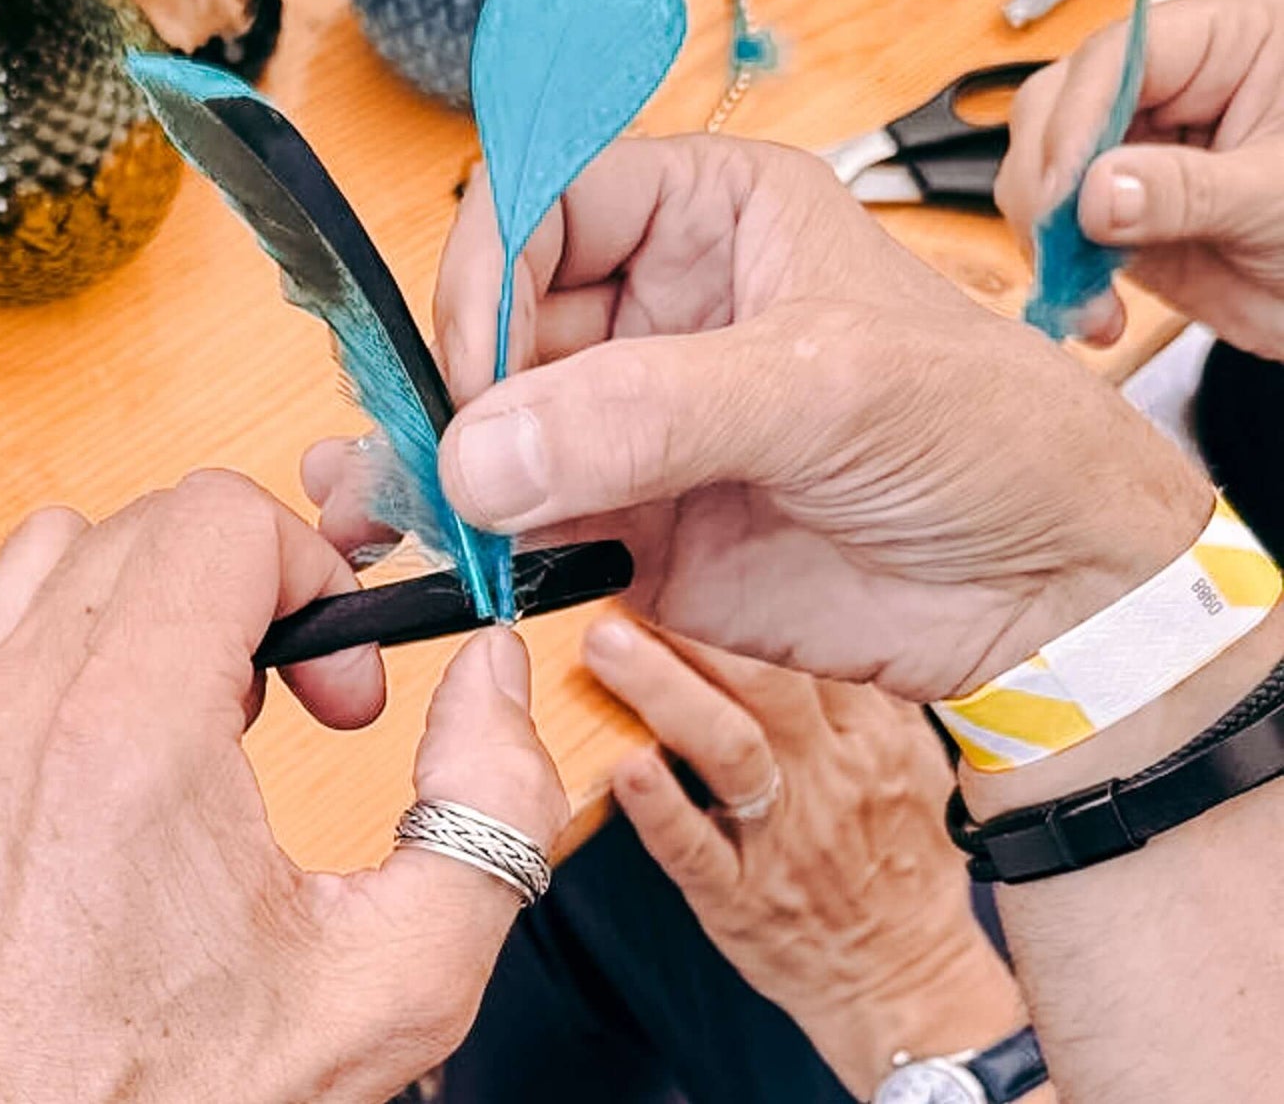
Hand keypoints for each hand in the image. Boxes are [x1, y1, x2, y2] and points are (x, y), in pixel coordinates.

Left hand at [0, 471, 567, 1103]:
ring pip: (47, 554)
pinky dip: (0, 638)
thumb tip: (490, 673)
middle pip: (152, 522)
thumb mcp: (402, 976)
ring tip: (199, 696)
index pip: (219, 516)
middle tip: (299, 696)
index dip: (315, 576)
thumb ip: (492, 804)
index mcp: (130, 737)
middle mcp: (18, 714)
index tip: (340, 684)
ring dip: (146, 597)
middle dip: (256, 586)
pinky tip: (71, 707)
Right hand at [313, 135, 1207, 701]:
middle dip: (464, 382)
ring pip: (501, 421)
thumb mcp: (831, 385)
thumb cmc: (988, 433)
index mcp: (712, 211)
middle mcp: (662, 305)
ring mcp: (642, 417)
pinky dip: (487, 540)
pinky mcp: (635, 518)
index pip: (549, 198)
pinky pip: (528, 518)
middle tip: (448, 458)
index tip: (480, 367)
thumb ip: (653, 411)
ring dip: (452, 465)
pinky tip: (462, 558)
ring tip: (413, 512)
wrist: (1048, 590)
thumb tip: (485, 449)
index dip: (495, 269)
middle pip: (503, 314)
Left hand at [580, 616, 1028, 1098]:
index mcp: (869, 732)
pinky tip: (620, 766)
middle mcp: (828, 774)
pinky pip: (696, 850)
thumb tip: (808, 597)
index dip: (758, 583)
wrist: (907, 981)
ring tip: (606, 643)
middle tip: (630, 573)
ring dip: (665, 693)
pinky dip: (658, 809)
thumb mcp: (903, 757)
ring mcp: (782, 837)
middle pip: (768, 682)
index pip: (817, 639)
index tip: (700, 533)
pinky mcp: (738, 897)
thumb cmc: (895, 856)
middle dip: (697, 624)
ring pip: (730, 750)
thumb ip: (856, 684)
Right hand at [996, 0, 1283, 355]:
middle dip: (1047, 184)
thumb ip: (1187, 191)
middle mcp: (1162, 85)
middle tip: (1059, 247)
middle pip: (1054, 107)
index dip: (1076, 119)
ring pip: (1036, 171)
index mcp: (1224, 40)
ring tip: (1088, 297)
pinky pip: (1050, 231)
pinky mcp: (1109, 206)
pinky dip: (1058, 274)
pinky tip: (1095, 311)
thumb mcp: (1278, 196)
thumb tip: (1094, 192)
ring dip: (1046, 240)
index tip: (1063, 191)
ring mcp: (1129, 146)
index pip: (1116, 57)